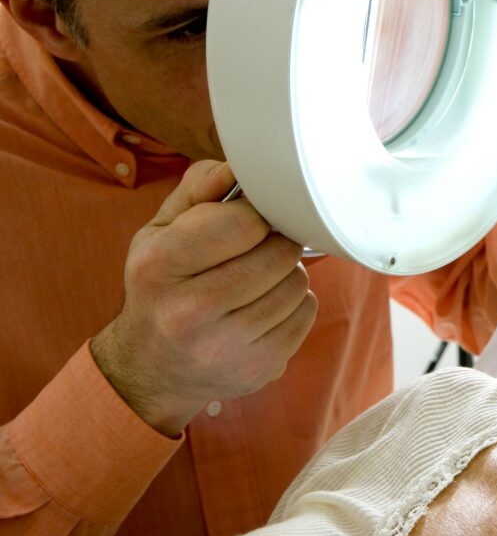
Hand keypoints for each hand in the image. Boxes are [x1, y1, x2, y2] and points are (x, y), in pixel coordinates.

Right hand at [91, 161, 317, 435]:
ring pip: (297, 283)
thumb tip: (241, 167)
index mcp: (159, 266)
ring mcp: (228, 346)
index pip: (244, 222)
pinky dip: (295, 303)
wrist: (151, 369)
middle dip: (277, 241)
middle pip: (277, 253)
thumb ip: (198, 188)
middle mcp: (190, 311)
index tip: (252, 217)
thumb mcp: (159, 231)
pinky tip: (266, 305)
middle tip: (261, 245)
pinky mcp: (260, 368)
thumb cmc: (162, 286)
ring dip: (287, 272)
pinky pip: (307, 313)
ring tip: (260, 277)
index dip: (258, 213)